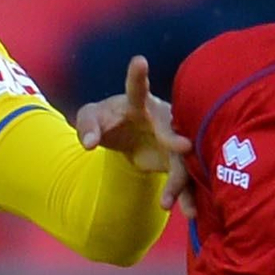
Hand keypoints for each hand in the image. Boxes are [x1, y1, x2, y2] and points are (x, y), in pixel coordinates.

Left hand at [76, 56, 195, 215]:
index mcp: (136, 103)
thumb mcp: (90, 119)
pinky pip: (185, 178)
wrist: (127, 134)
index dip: (137, 76)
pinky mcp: (177, 162)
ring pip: (181, 159)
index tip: (139, 61)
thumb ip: (86, 127)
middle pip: (170, 128)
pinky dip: (186, 195)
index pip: (135, 88)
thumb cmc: (107, 120)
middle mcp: (161, 118)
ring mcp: (173, 140)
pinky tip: (188, 213)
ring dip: (179, 181)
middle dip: (177, 138)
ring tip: (168, 204)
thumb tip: (87, 143)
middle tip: (184, 147)